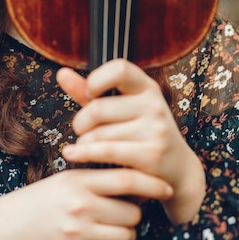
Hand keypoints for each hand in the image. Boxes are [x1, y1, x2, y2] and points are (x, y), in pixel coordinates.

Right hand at [0, 166, 169, 239]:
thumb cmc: (45, 198)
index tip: (166, 187)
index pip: (125, 179)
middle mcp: (80, 207)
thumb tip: (139, 181)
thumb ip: (99, 179)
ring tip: (118, 225)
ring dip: (129, 231)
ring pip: (126, 236)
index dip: (151, 183)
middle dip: (134, 212)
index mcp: (79, 181)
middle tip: (126, 209)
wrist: (12, 225)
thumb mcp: (68, 179)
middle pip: (131, 212)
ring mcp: (78, 234)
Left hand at [57, 59, 205, 223]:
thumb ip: (89, 92)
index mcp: (147, 87)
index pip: (120, 69)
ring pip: (99, 133)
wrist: (177, 170)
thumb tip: (61, 73)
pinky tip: (72, 154)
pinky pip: (106, 151)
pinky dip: (84, 154)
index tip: (89, 94)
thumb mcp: (120, 108)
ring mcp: (155, 129)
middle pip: (98, 108)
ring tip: (88, 146)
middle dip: (81, 122)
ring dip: (84, 143)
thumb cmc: (140, 133)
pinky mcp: (152, 154)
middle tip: (82, 131)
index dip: (97, 79)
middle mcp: (154, 105)